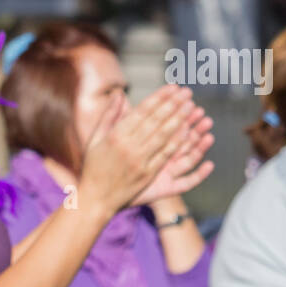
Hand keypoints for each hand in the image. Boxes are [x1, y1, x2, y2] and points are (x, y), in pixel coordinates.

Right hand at [78, 85, 208, 216]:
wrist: (95, 199)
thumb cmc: (93, 167)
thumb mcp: (95, 139)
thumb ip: (108, 115)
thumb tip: (119, 93)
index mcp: (115, 136)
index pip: (142, 111)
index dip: (159, 98)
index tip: (173, 87)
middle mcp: (128, 147)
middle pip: (156, 121)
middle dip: (173, 105)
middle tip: (187, 93)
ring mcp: (139, 161)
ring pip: (164, 136)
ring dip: (179, 120)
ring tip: (192, 107)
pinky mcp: (148, 175)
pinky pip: (166, 155)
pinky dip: (178, 143)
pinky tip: (188, 131)